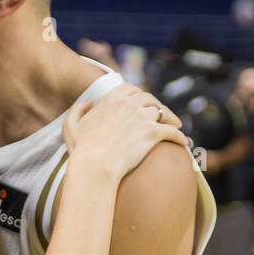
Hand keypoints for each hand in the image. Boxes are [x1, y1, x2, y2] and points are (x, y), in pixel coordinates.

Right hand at [62, 84, 188, 180]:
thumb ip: (77, 109)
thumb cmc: (81, 149)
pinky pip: (171, 131)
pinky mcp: (153, 133)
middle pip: (149, 98)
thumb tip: (89, 103)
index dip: (138, 94)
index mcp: (111, 99)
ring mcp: (142, 117)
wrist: (95, 165)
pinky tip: (183, 142)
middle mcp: (128, 104)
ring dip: (169, 118)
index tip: (142, 102)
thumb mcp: (70, 126)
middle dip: (155, 105)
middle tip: (161, 114)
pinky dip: (179, 136)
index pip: (130, 89)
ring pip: (162, 112)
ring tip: (174, 126)